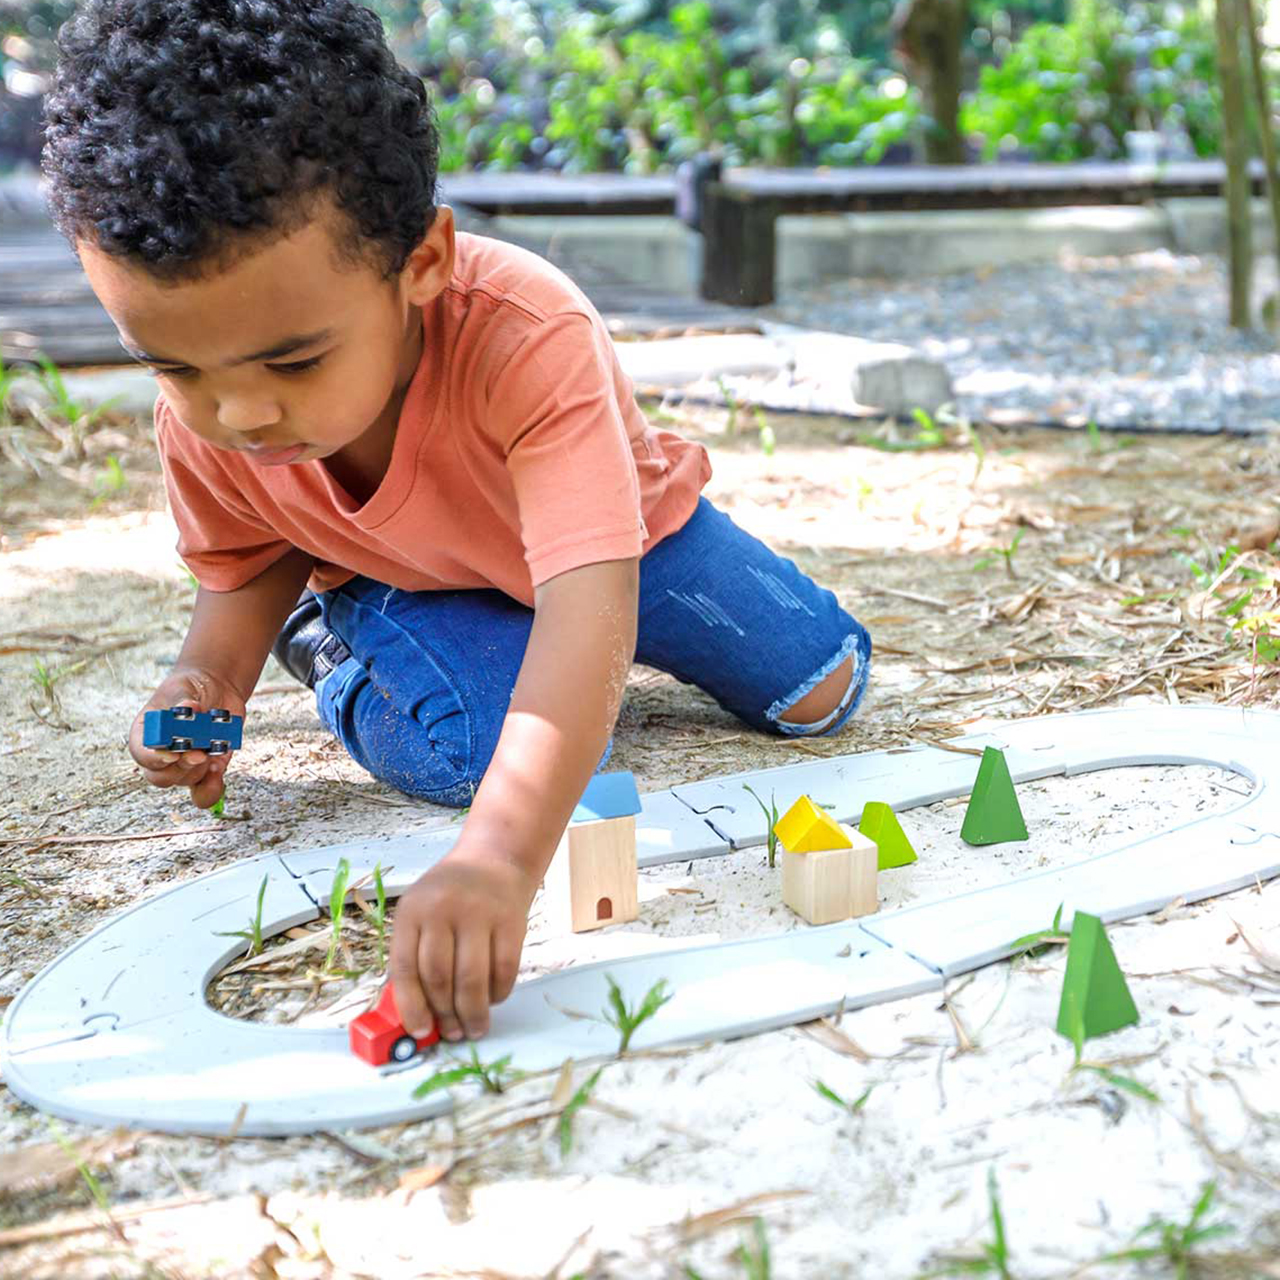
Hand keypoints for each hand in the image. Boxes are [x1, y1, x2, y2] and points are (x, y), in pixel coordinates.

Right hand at [128, 669, 247, 809]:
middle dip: (180, 768)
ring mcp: (183, 764)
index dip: (154, 758)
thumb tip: (189, 708)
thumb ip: (183, 700)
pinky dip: (212, 788)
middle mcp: (161, 754)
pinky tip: (218, 770)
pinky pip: (204, 792)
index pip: (140, 754)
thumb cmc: (190, 687)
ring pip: (185, 781)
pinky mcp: (207, 769)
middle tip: (198, 754)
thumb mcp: (182, 688)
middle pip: (160, 777)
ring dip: (201, 768)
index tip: (172, 754)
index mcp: (145, 733)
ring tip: (213, 747)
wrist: (215, 688)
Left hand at [388, 845, 538, 1042]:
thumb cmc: (450, 897)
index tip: (420, 1032)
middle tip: (453, 1033)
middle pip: (439, 977)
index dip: (412, 1006)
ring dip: (473, 1013)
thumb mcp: (421, 914)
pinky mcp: (511, 920)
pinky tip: (494, 999)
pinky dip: (499, 993)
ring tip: (474, 1028)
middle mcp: (442, 909)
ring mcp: (479, 913)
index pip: (405, 967)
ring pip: (471, 979)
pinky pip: (504, 969)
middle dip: (445, 1015)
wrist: (493, 860)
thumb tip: (417, 1017)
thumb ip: (415, 957)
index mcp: (411, 911)